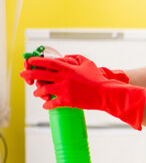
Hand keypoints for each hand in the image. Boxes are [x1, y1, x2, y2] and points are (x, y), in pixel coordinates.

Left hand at [22, 54, 145, 129]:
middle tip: (23, 75)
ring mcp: (64, 90)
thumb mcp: (88, 63)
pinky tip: (46, 105)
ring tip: (37, 93)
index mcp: (68, 68)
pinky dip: (47, 105)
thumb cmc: (98, 79)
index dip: (36, 61)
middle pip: (40, 75)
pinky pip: (52, 103)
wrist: (105, 93)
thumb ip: (76, 58)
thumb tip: (65, 57)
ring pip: (43, 90)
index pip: (47, 62)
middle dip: (29, 74)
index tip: (30, 61)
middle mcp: (63, 78)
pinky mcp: (67, 101)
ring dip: (38, 91)